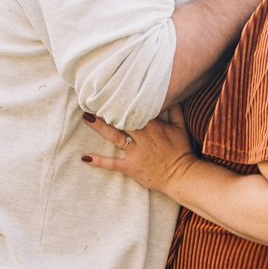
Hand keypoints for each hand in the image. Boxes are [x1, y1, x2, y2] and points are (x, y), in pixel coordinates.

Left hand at [80, 106, 195, 194]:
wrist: (182, 176)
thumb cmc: (182, 152)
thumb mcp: (181, 129)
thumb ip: (176, 112)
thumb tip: (173, 97)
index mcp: (153, 126)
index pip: (135, 110)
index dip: (123, 101)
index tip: (112, 92)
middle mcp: (142, 137)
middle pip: (121, 120)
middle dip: (108, 110)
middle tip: (93, 100)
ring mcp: (135, 152)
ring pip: (114, 136)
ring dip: (99, 127)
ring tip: (86, 117)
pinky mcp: (131, 167)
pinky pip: (113, 164)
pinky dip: (99, 161)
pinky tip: (85, 157)